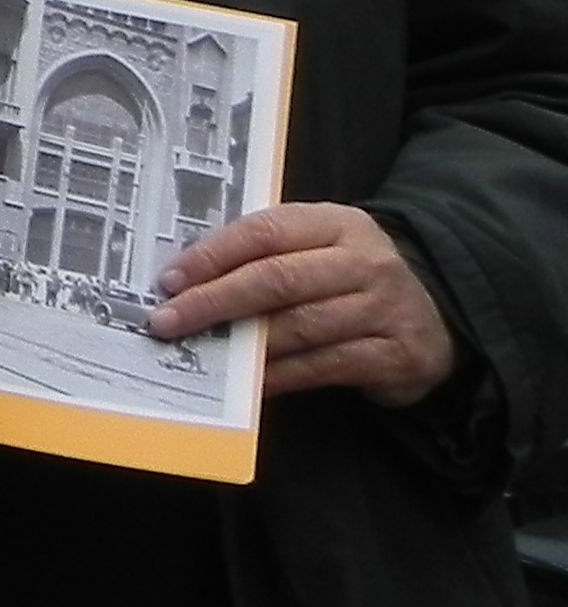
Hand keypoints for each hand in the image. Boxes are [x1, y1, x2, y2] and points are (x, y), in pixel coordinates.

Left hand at [146, 204, 456, 405]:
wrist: (438, 318)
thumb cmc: (353, 282)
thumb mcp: (320, 251)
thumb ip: (266, 256)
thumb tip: (187, 283)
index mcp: (338, 224)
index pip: (265, 231)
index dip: (211, 255)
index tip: (168, 280)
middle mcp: (366, 261)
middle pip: (277, 279)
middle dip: (213, 301)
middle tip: (167, 321)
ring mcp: (386, 308)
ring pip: (298, 326)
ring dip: (241, 344)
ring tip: (200, 352)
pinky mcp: (397, 354)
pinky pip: (323, 367)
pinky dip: (278, 376)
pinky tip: (247, 383)